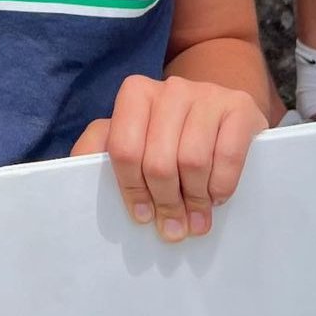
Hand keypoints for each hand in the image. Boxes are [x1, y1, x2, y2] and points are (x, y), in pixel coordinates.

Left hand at [70, 74, 266, 241]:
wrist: (224, 112)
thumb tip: (74, 169)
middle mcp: (171, 88)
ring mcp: (207, 94)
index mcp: (136, 93)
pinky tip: (217, 197)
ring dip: (194, 201)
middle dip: (165, 203)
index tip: (142, 216)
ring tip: (196, 219)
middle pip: (158, 161)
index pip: (123, 149)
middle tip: (173, 228)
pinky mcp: (241, 108)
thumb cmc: (169, 135)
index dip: (131, 189)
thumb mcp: (132, 136)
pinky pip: (226, 158)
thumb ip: (98, 149)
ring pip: (192, 162)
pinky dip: (221, 187)